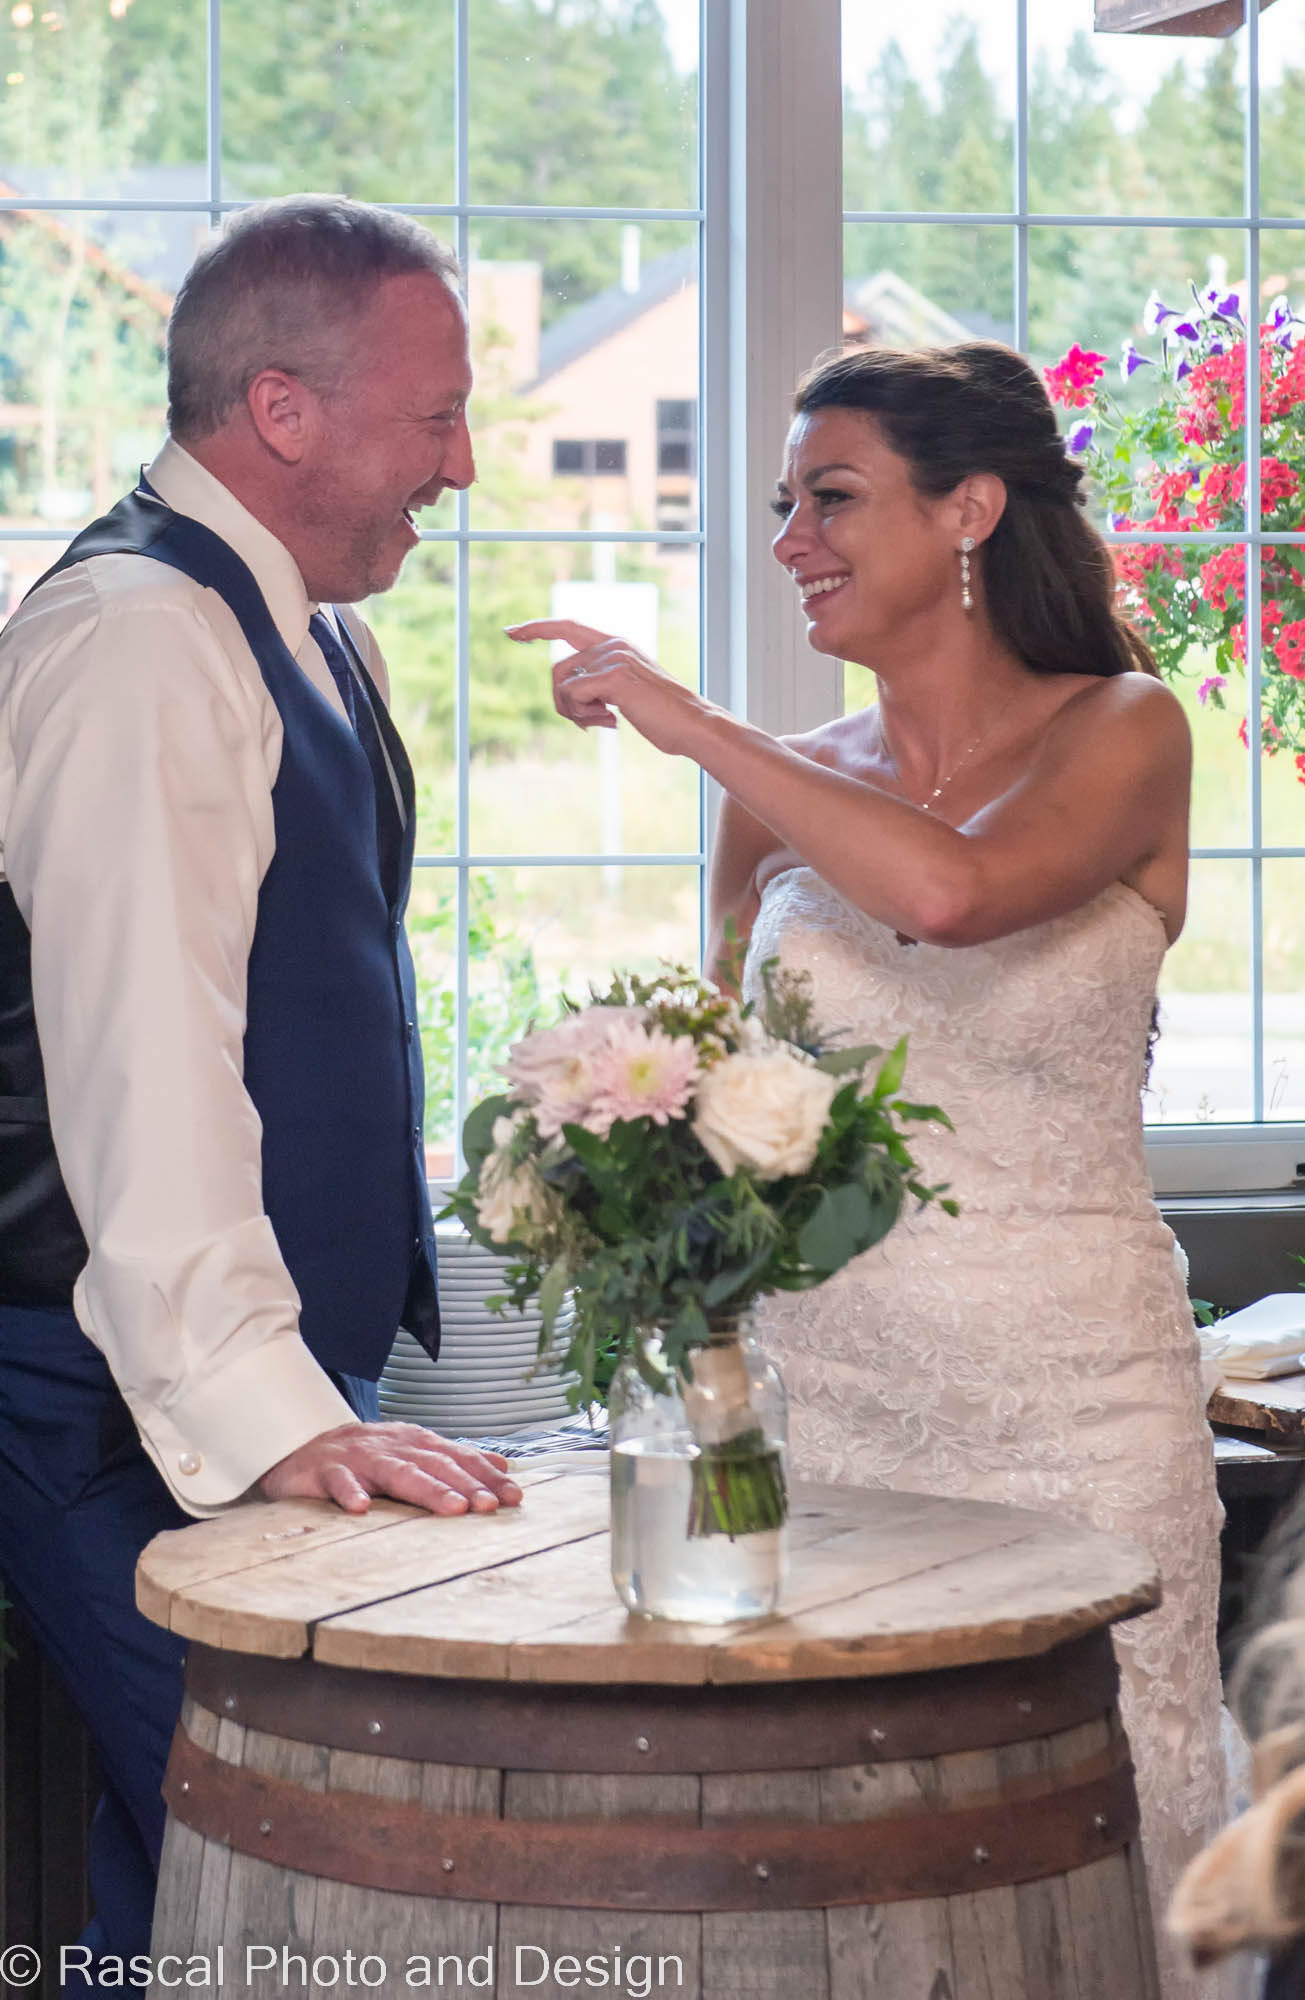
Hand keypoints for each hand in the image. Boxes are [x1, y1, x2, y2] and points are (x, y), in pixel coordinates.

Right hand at [257, 1421, 523, 1515]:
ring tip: (452, 1507)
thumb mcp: (414, 1452)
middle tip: (490, 1506)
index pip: (458, 1458)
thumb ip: (455, 1459)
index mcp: (416, 1444)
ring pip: (397, 1473)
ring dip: (426, 1489)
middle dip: (465, 1485)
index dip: (486, 1476)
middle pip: (434, 1466)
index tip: (514, 1497)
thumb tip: (503, 1466)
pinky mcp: (326, 1472)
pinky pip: (338, 1483)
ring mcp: (360, 1459)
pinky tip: (362, 1508)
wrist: (304, 1444)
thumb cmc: (367, 1456)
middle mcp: (393, 1448)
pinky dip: (350, 1493)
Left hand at [506, 619, 713, 758]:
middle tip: (586, 724)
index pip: (567, 626)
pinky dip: (584, 716)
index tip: (511, 632)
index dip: (537, 627)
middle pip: (558, 669)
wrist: (693, 724)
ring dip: (575, 712)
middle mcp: (613, 644)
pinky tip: (612, 723)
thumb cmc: (664, 716)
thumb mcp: (628, 693)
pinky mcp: (612, 676)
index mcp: (617, 644)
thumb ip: (601, 684)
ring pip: (562, 685)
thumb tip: (567, 695)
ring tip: (605, 722)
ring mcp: (612, 658)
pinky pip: (572, 696)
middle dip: (562, 702)